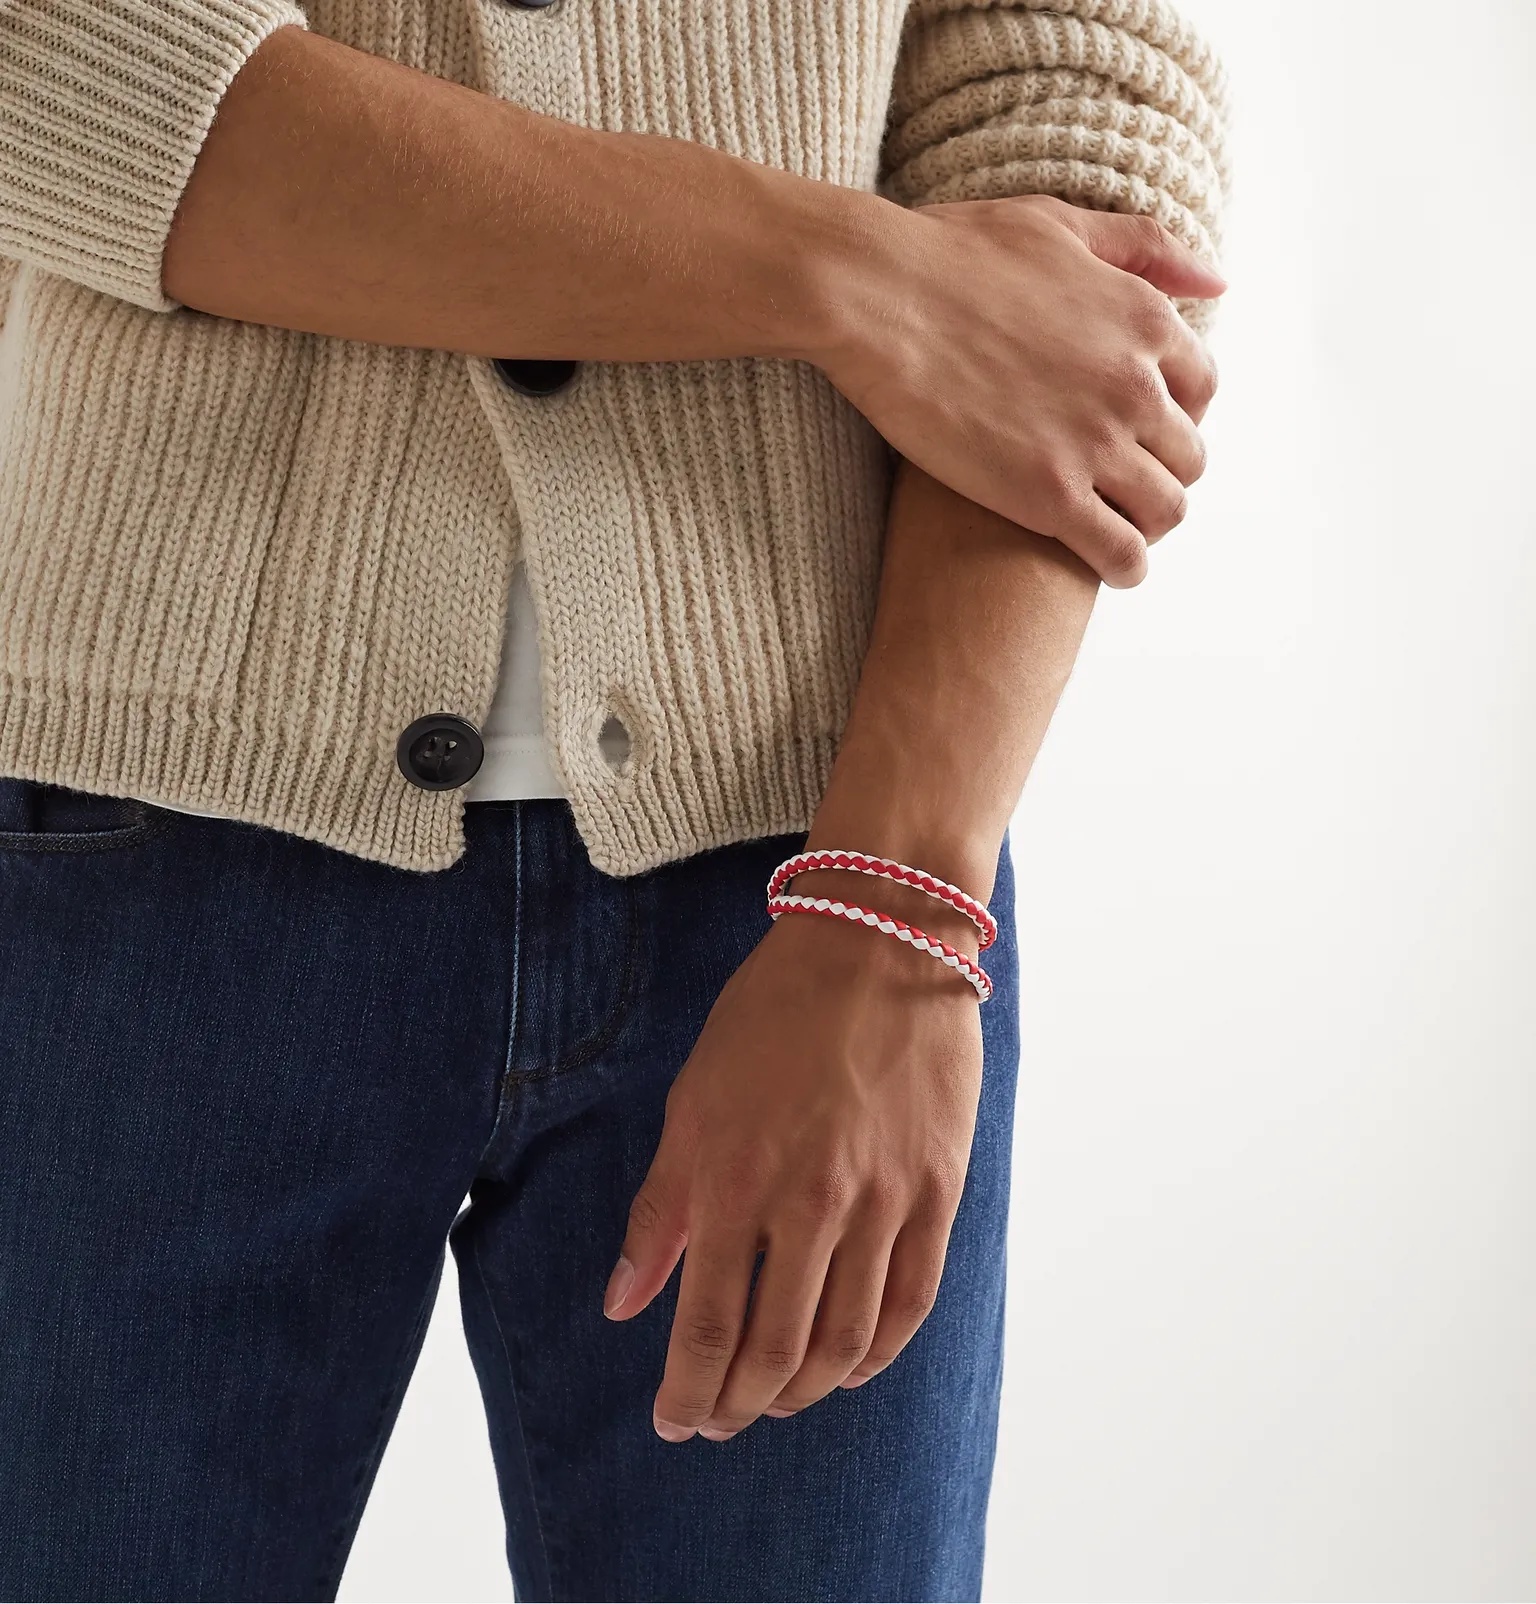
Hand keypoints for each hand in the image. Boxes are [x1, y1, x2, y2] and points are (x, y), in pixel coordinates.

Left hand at [603, 895, 983, 1441]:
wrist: (879, 945)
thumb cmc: (772, 1013)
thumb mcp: (692, 1099)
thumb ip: (659, 1208)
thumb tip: (623, 1302)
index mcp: (735, 1180)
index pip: (706, 1326)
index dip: (688, 1390)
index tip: (675, 1420)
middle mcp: (810, 1204)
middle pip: (776, 1351)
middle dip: (740, 1403)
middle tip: (720, 1421)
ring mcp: (883, 1201)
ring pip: (846, 1342)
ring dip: (805, 1391)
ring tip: (778, 1400)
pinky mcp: (938, 1190)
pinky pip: (912, 1300)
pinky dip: (879, 1353)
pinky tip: (852, 1367)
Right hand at [816, 193, 1224, 587]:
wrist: (876, 296)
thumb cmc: (950, 253)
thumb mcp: (1059, 225)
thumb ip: (1143, 249)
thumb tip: (1218, 283)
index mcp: (1143, 321)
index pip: (1200, 389)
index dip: (1173, 415)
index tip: (1136, 431)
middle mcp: (1135, 385)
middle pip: (1188, 456)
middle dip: (1161, 474)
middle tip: (1119, 488)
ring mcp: (1095, 443)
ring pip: (1165, 509)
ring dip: (1148, 525)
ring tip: (1113, 531)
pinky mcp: (1047, 495)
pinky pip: (1120, 553)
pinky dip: (1125, 567)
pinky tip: (1103, 568)